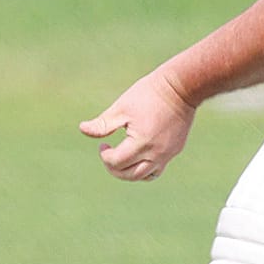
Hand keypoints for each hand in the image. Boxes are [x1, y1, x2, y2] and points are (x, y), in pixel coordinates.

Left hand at [79, 69, 196, 181]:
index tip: (103, 144)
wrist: (180, 87)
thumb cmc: (148, 94)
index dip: (105, 156)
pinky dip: (144, 168)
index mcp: (141, 142)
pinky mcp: (175, 150)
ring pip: (145, 176)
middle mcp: (156, 153)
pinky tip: (137, 156)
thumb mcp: (122, 107)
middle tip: (107, 155)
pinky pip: (157, 168)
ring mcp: (168, 153)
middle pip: (130, 175)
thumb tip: (82, 129)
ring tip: (122, 159)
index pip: (117, 162)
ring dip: (129, 172)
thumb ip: (103, 124)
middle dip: (114, 169)